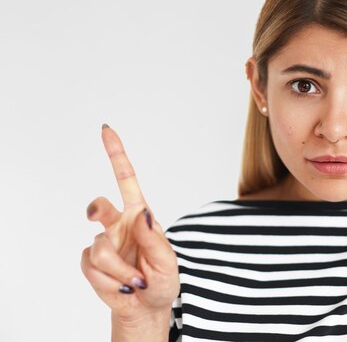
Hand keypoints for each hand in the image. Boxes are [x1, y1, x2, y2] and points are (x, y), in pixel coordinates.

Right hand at [81, 125, 179, 321]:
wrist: (147, 307)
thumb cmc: (163, 280)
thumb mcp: (167, 260)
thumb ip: (153, 238)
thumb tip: (142, 213)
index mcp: (140, 216)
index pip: (126, 180)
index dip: (116, 154)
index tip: (106, 129)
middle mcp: (119, 224)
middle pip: (98, 206)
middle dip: (95, 209)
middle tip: (95, 216)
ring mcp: (104, 243)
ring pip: (99, 248)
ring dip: (119, 270)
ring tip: (136, 281)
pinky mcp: (90, 263)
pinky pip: (91, 267)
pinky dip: (109, 281)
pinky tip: (121, 286)